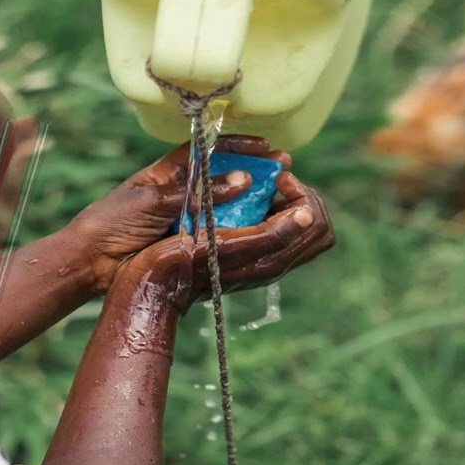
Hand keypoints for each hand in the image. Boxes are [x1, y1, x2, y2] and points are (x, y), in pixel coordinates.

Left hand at [67, 136, 292, 294]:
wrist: (90, 259)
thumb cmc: (112, 220)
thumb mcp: (154, 200)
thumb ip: (197, 191)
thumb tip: (243, 179)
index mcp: (170, 170)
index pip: (211, 149)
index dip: (241, 146)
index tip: (269, 148)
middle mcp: (183, 190)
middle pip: (226, 176)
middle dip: (257, 174)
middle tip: (286, 175)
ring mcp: (188, 215)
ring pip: (228, 204)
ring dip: (254, 202)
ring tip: (283, 199)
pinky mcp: (190, 241)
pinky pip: (221, 230)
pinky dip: (241, 227)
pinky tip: (263, 226)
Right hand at [114, 171, 334, 315]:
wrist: (150, 287)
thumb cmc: (177, 264)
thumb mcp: (221, 246)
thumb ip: (267, 234)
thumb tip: (306, 215)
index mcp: (269, 259)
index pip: (313, 220)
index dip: (301, 192)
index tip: (275, 178)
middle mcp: (269, 261)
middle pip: (314, 224)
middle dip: (302, 194)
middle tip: (275, 179)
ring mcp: (257, 259)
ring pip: (298, 226)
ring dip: (287, 199)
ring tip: (264, 185)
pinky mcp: (242, 256)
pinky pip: (277, 229)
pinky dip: (272, 209)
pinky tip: (247, 199)